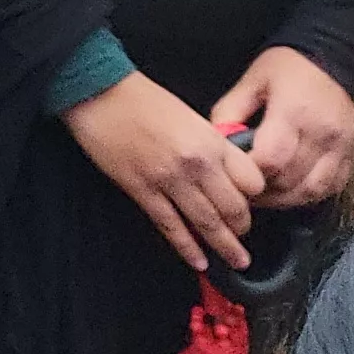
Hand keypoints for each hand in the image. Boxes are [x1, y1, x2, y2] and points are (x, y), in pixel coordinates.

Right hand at [65, 72, 266, 270]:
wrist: (98, 92)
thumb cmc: (140, 98)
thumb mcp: (190, 116)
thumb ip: (209, 144)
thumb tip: (221, 171)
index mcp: (211, 141)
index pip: (251, 182)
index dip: (254, 195)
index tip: (250, 202)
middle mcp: (196, 163)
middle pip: (234, 208)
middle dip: (242, 228)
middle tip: (244, 237)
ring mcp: (169, 180)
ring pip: (207, 223)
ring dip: (225, 246)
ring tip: (236, 261)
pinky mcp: (142, 190)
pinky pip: (171, 226)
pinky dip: (187, 248)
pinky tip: (198, 260)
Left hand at [211, 46, 353, 208]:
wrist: (331, 57)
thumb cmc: (285, 68)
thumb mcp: (251, 81)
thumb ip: (230, 112)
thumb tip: (216, 145)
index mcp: (294, 112)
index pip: (270, 160)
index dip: (248, 174)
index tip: (232, 175)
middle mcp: (323, 134)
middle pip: (289, 181)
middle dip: (262, 190)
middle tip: (242, 188)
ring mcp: (343, 147)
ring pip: (311, 191)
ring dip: (284, 199)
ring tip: (263, 193)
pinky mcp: (353, 155)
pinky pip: (330, 188)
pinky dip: (307, 194)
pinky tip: (290, 189)